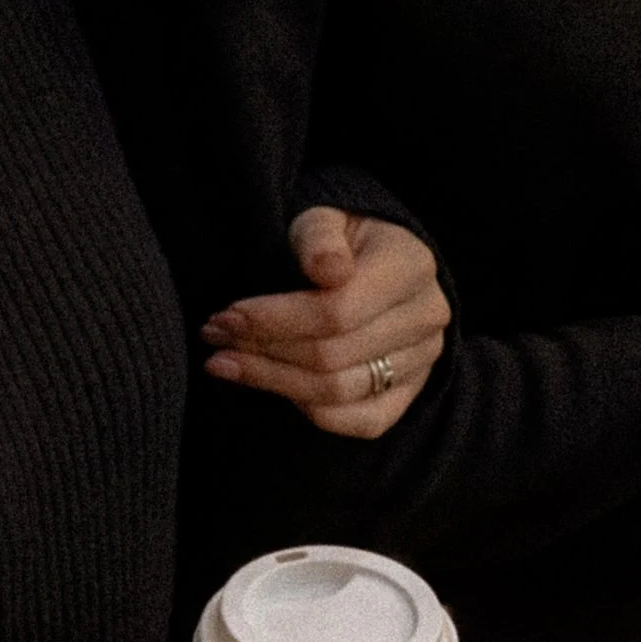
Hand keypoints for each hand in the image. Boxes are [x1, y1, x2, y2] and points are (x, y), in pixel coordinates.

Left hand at [202, 210, 449, 439]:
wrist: (372, 261)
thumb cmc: (338, 239)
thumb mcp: (323, 219)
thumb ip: (319, 239)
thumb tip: (329, 271)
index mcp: (411, 266)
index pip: (336, 311)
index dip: (274, 319)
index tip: (226, 315)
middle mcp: (427, 317)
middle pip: (331, 356)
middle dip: (261, 349)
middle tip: (214, 336)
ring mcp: (422, 361)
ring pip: (338, 392)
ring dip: (271, 380)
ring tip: (225, 361)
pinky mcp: (409, 393)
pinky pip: (361, 422)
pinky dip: (308, 410)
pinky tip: (271, 383)